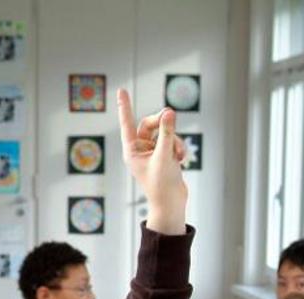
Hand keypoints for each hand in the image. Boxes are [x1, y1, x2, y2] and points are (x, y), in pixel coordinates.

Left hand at [117, 89, 186, 235]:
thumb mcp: (165, 155)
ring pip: (165, 133)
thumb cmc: (163, 184)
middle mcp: (140, 150)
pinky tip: (182, 160)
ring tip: (178, 156)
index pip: (127, 123)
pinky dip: (178, 148)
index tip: (121, 90)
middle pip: (150, 124)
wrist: (172, 204)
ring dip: (174, 140)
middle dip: (164, 124)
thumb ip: (167, 132)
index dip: (125, 106)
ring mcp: (152, 153)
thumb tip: (169, 111)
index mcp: (132, 151)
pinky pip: (172, 142)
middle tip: (171, 118)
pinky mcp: (163, 156)